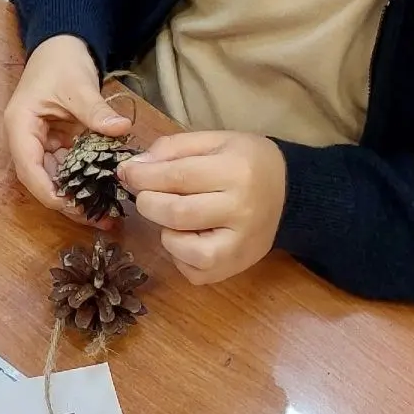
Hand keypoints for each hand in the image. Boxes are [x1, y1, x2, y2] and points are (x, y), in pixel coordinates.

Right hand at [3, 36, 132, 222]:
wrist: (61, 45)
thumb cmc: (60, 61)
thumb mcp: (78, 84)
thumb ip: (95, 110)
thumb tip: (120, 129)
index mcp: (19, 127)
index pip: (29, 170)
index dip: (50, 193)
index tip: (76, 207)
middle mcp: (26, 141)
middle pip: (42, 181)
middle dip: (69, 203)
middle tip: (100, 219)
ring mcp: (42, 144)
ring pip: (57, 179)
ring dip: (79, 196)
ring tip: (108, 214)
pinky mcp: (57, 144)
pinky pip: (70, 168)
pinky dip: (87, 181)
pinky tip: (108, 193)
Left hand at [119, 131, 285, 285]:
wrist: (288, 193)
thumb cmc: (247, 161)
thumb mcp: (214, 141)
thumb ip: (173, 149)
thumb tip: (133, 168)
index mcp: (236, 171)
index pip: (178, 176)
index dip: (144, 176)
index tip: (126, 173)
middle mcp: (241, 210)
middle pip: (177, 213)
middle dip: (148, 203)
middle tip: (145, 194)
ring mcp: (240, 245)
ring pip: (183, 249)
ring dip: (165, 232)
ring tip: (172, 216)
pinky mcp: (236, 268)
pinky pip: (194, 272)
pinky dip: (179, 256)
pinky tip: (187, 236)